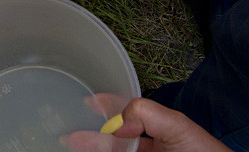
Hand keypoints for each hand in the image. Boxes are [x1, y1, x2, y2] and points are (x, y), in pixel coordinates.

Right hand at [65, 98, 231, 151]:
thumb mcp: (177, 126)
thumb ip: (146, 113)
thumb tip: (117, 123)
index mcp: (156, 130)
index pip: (125, 114)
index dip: (106, 107)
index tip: (88, 102)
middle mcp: (148, 147)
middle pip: (112, 141)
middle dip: (90, 137)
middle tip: (70, 136)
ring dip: (94, 147)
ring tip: (74, 145)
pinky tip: (91, 151)